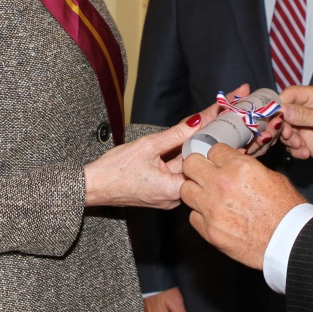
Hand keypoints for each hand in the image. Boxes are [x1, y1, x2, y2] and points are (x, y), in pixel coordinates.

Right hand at [84, 115, 205, 208]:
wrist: (93, 186)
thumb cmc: (114, 171)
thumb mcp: (148, 146)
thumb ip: (175, 134)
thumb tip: (197, 122)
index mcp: (174, 190)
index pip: (200, 159)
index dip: (209, 137)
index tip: (219, 117)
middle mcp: (174, 197)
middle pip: (194, 162)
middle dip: (202, 138)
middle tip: (215, 114)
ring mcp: (167, 196)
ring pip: (184, 166)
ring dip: (190, 145)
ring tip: (205, 120)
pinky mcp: (161, 192)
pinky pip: (174, 171)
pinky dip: (177, 155)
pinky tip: (183, 138)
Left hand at [181, 144, 305, 268]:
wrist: (289, 242)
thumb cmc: (286, 209)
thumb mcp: (271, 176)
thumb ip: (246, 168)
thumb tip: (232, 166)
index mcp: (239, 166)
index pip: (213, 149)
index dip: (217, 156)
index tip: (220, 162)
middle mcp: (221, 183)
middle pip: (191, 164)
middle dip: (198, 167)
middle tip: (206, 174)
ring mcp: (212, 208)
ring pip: (185, 190)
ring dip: (196, 191)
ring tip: (207, 196)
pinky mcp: (209, 230)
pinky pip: (193, 216)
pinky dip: (201, 215)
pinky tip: (214, 217)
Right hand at [279, 85, 312, 164]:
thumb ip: (304, 114)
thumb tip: (282, 108)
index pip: (291, 94)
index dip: (280, 103)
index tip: (272, 114)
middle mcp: (310, 110)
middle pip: (285, 114)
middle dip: (284, 125)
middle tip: (288, 134)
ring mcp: (308, 127)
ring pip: (287, 131)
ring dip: (290, 140)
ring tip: (300, 146)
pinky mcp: (309, 143)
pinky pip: (294, 145)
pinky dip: (296, 150)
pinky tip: (306, 153)